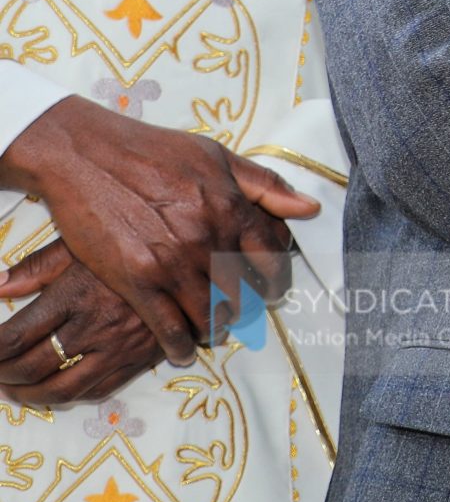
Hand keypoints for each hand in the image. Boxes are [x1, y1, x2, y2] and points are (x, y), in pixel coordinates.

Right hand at [0, 99, 313, 364]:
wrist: (86, 155)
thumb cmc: (153, 150)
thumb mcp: (217, 156)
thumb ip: (265, 185)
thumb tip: (310, 208)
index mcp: (233, 208)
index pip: (272, 259)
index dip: (276, 279)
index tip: (271, 288)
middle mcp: (209, 239)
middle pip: (243, 292)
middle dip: (246, 307)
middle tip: (241, 313)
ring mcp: (173, 263)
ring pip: (210, 314)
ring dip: (216, 328)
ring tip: (214, 329)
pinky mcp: (137, 281)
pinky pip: (169, 328)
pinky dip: (180, 345)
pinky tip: (182, 350)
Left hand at [0, 243, 163, 404]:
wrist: (192, 254)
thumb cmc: (131, 241)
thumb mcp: (83, 243)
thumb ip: (39, 266)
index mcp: (75, 294)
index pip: (17, 337)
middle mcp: (96, 325)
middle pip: (33, 366)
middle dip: (3, 376)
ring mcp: (121, 345)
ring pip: (64, 389)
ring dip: (31, 396)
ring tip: (16, 390)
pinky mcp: (144, 356)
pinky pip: (100, 389)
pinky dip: (72, 396)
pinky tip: (58, 388)